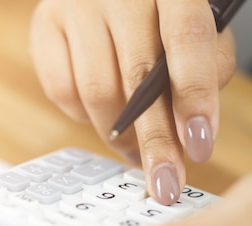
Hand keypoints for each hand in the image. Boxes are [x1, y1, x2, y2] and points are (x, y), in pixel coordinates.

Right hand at [30, 0, 235, 204]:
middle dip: (155, 140)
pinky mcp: (44, 25)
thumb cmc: (154, 12)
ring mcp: (76, 6)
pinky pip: (61, 91)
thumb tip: (192, 125)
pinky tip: (100, 112)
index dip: (194, 96)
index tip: (199, 145)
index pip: (186, 38)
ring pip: (96, 92)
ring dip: (119, 134)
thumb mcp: (193, 23)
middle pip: (137, 78)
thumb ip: (206, 64)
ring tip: (136, 150)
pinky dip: (83, 114)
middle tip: (164, 182)